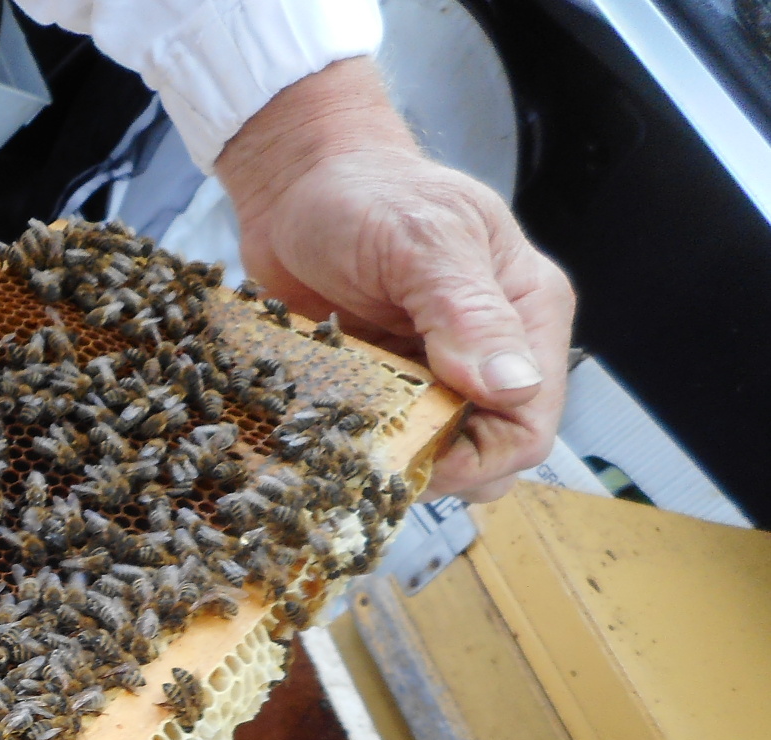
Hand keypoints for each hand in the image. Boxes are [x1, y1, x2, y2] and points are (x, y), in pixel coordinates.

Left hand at [217, 58, 574, 502]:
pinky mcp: (387, 383)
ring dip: (393, 457)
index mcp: (526, 313)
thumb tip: (511, 387)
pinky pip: (385, 438)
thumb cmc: (366, 193)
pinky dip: (360, 443)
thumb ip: (466, 312)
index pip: (531, 424)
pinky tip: (330, 426)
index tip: (421, 455)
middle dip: (438, 465)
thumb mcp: (422, 241)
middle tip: (375, 447)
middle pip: (488, 454)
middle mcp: (492, 351)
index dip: (482, 459)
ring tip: (348, 432)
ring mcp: (438, 372)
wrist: (299, 184)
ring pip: (436, 454)